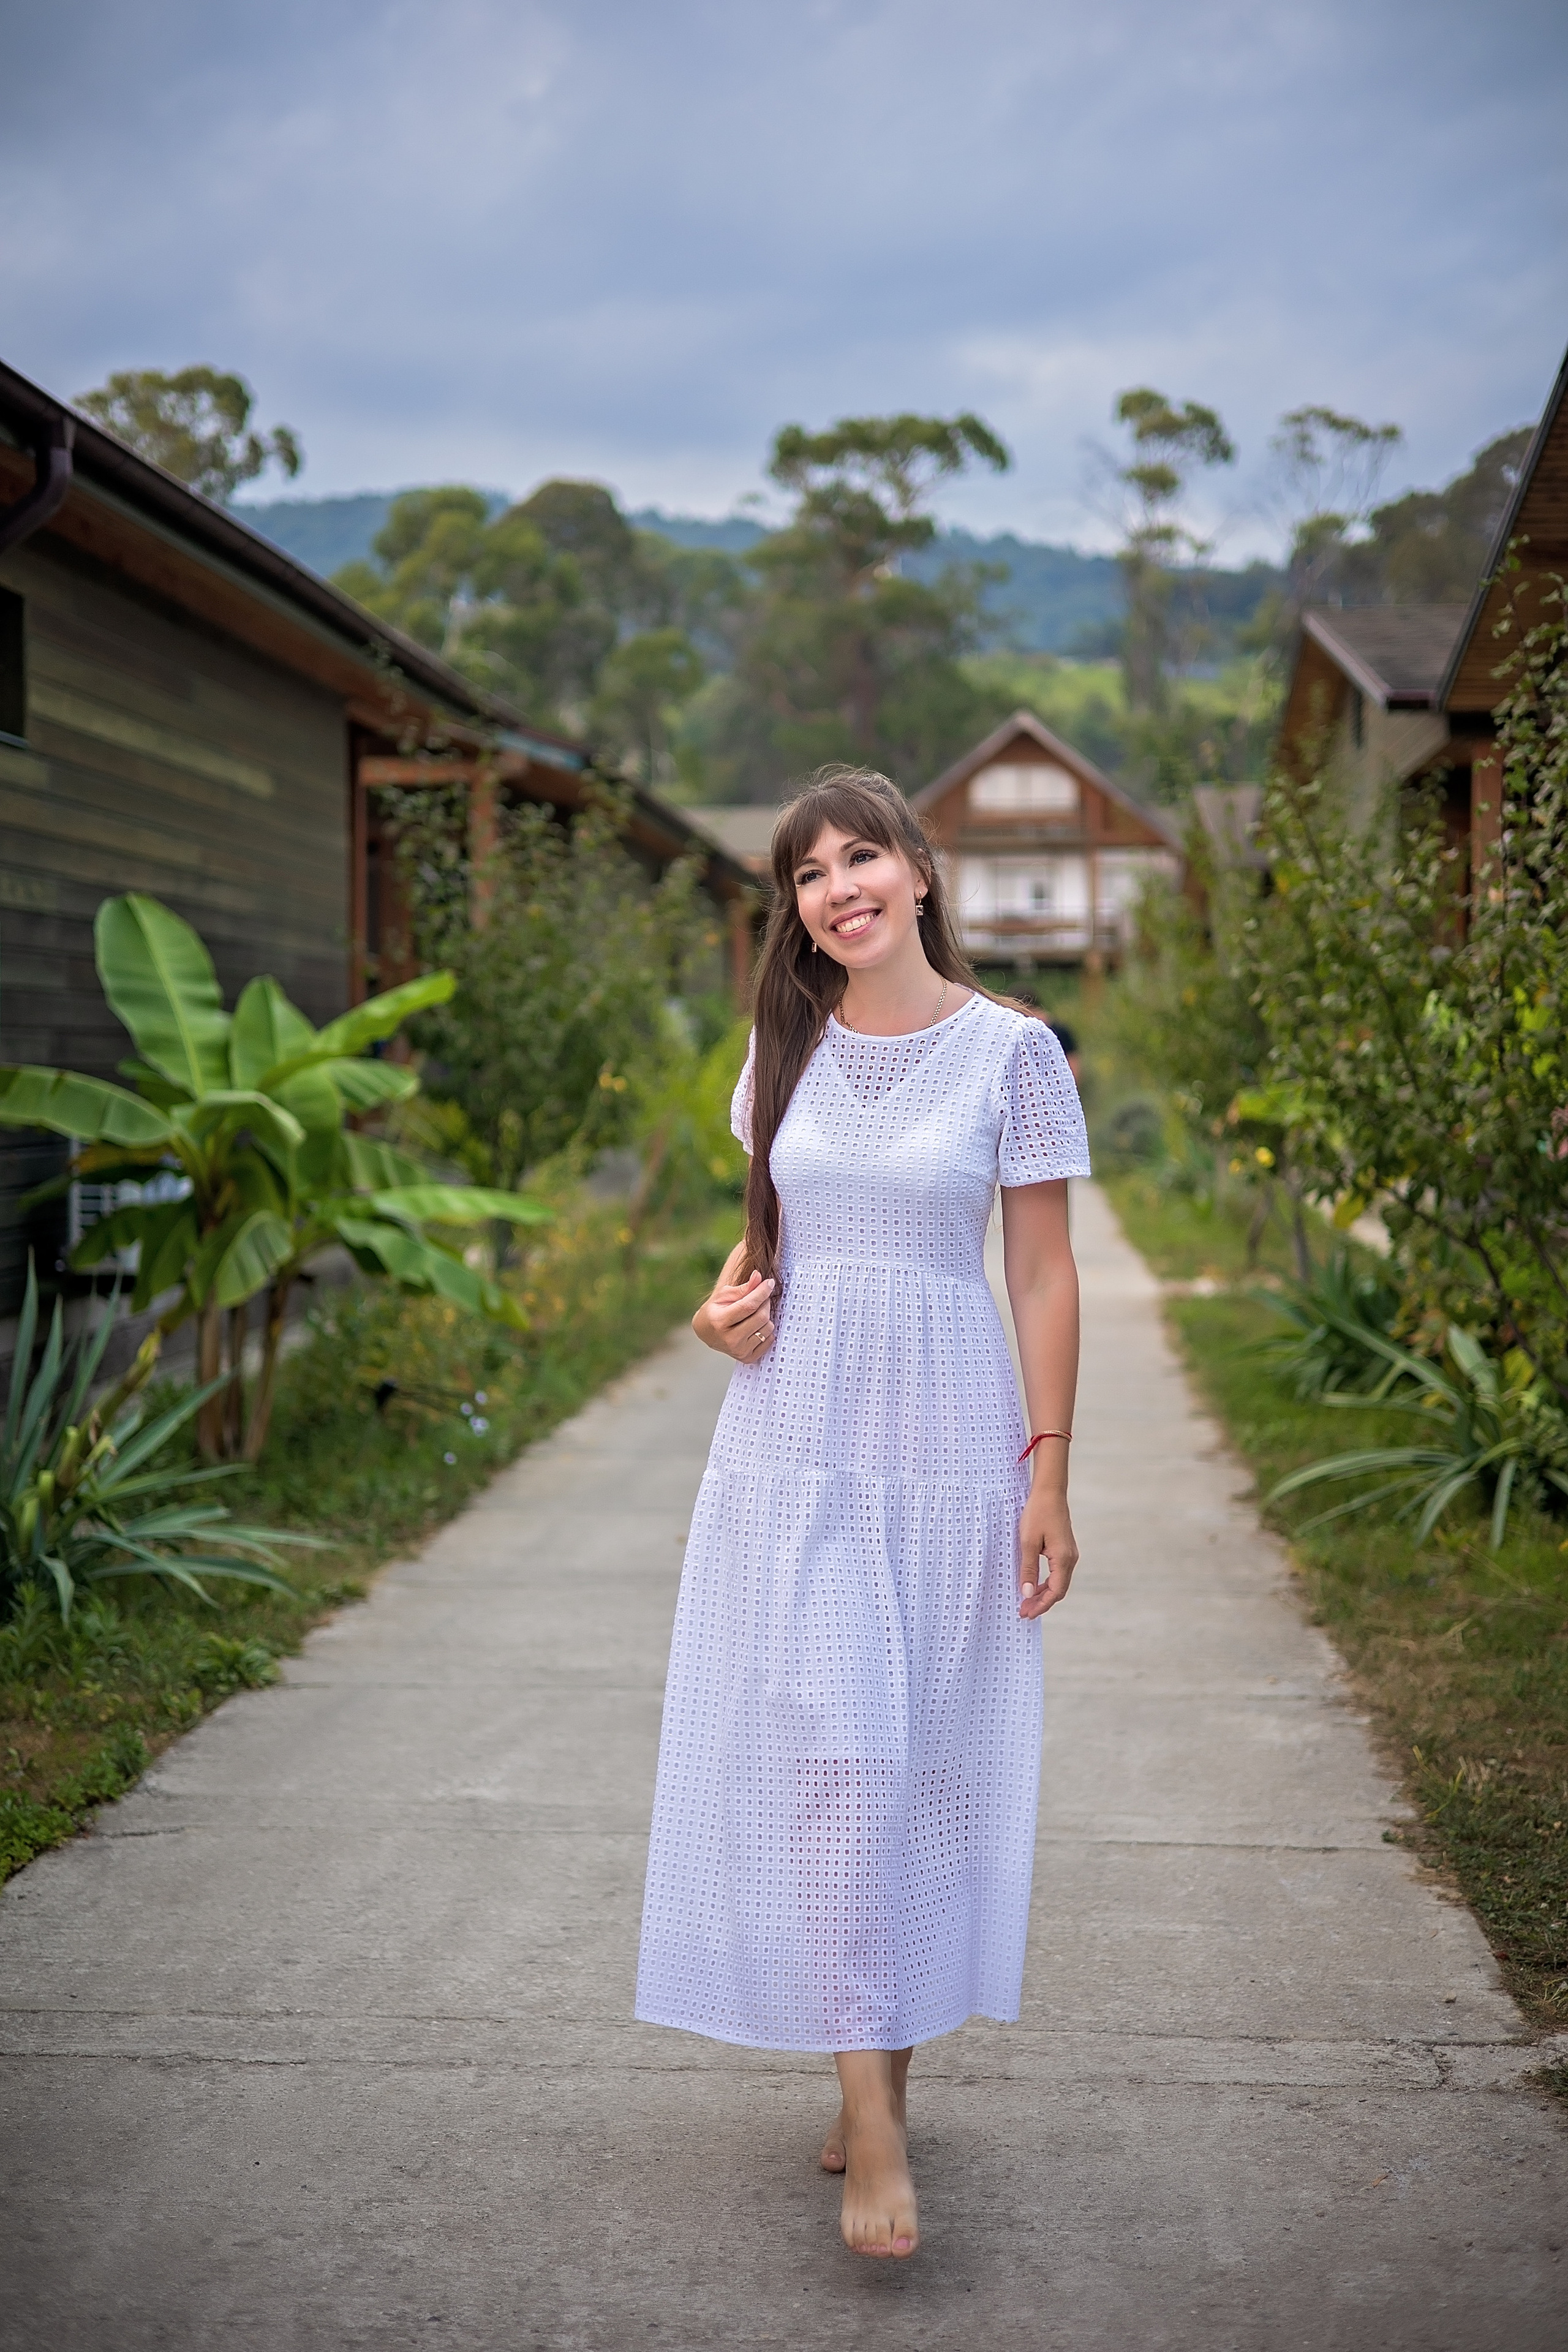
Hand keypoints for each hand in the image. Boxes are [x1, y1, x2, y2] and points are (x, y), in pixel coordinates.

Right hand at [693, 1253, 775, 1362]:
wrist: (706, 1332)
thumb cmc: (716, 1310)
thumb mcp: (724, 1295)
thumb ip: (743, 1288)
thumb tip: (759, 1277)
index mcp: (720, 1322)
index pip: (748, 1306)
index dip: (762, 1292)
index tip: (769, 1282)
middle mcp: (729, 1339)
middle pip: (761, 1317)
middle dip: (765, 1302)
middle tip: (761, 1296)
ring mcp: (739, 1351)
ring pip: (768, 1328)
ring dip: (766, 1316)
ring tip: (756, 1312)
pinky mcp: (747, 1358)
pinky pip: (769, 1340)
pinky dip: (766, 1330)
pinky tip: (756, 1325)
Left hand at [1017, 1483, 1077, 1619]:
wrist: (1049, 1491)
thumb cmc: (1037, 1513)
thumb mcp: (1027, 1542)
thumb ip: (1028, 1569)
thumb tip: (1027, 1594)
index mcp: (1063, 1559)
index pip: (1055, 1592)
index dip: (1040, 1605)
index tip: (1025, 1613)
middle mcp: (1070, 1559)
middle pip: (1058, 1590)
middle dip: (1041, 1602)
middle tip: (1023, 1611)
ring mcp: (1070, 1554)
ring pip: (1058, 1582)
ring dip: (1043, 1593)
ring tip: (1026, 1601)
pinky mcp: (1065, 1549)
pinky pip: (1058, 1573)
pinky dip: (1047, 1582)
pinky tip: (1034, 1585)